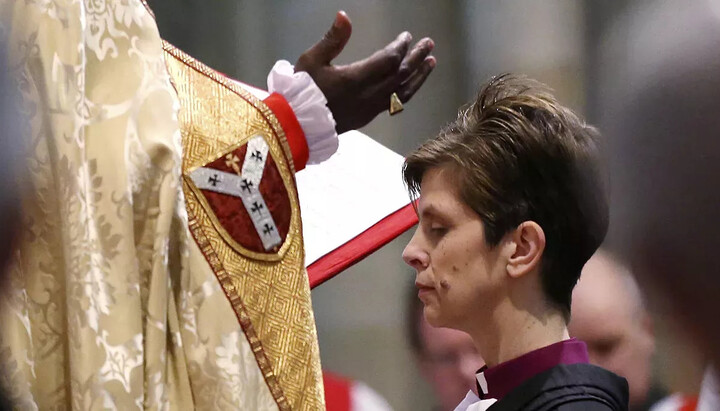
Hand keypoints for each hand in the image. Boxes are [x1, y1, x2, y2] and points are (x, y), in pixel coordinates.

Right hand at [295, 11, 435, 133]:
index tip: (407, 36)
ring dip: (419, 76)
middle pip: (401, 75)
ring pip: (402, 92)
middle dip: (417, 58)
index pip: (388, 61)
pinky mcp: (367, 117)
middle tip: (428, 44)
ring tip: (431, 63)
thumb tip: (344, 15)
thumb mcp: (311, 60)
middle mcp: (368, 96)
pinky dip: (408, 91)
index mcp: (355, 79)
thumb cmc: (300, 91)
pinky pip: (395, 103)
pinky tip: (411, 84)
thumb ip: (332, 39)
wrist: (296, 125)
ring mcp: (370, 109)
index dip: (400, 47)